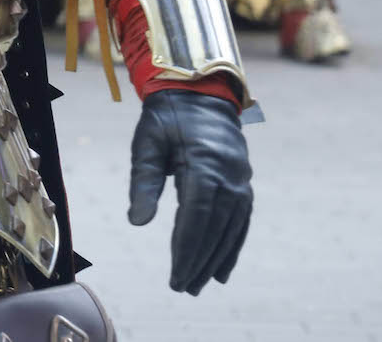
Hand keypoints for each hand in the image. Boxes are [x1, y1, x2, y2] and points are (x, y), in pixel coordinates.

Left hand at [128, 89, 252, 294]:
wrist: (199, 93)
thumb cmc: (166, 118)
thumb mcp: (147, 142)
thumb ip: (143, 182)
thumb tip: (137, 223)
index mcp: (204, 165)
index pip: (196, 217)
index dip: (186, 249)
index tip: (175, 275)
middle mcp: (229, 177)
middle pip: (215, 229)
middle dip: (199, 261)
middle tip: (183, 288)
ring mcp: (241, 181)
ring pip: (231, 229)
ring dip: (216, 259)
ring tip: (198, 285)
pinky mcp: (244, 184)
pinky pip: (241, 222)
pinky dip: (232, 246)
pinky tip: (222, 269)